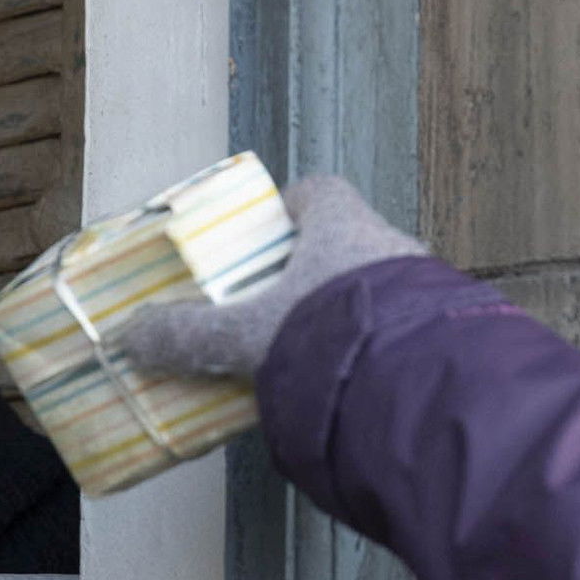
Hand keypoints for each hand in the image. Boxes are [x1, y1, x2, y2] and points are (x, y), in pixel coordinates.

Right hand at [112, 174, 427, 380]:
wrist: (413, 388)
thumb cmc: (327, 337)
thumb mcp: (245, 337)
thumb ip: (189, 335)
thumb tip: (134, 336)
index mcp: (341, 225)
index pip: (320, 192)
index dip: (291, 207)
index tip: (267, 232)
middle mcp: (389, 245)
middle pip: (346, 243)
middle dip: (313, 272)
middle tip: (279, 306)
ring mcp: (425, 288)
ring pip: (378, 289)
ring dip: (348, 312)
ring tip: (314, 351)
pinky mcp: (444, 331)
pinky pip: (404, 328)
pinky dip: (377, 346)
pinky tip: (352, 380)